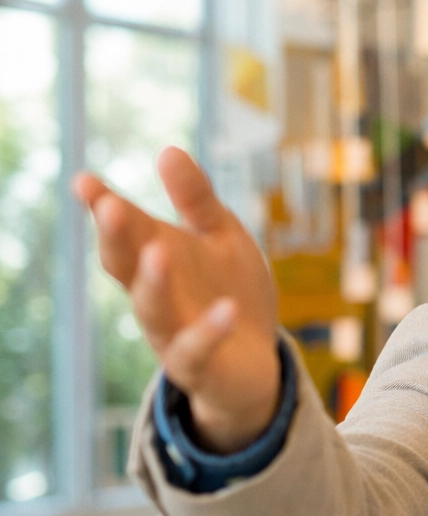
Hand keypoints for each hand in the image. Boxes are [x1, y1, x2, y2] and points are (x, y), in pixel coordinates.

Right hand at [74, 147, 281, 452]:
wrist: (256, 361)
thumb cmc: (229, 291)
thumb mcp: (221, 236)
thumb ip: (197, 200)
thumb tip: (168, 149)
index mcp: (156, 259)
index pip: (123, 231)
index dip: (102, 207)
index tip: (84, 181)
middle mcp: (155, 296)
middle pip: (125, 268)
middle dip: (116, 239)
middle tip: (111, 207)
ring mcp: (172, 332)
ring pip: (153, 309)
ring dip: (154, 282)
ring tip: (158, 253)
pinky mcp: (199, 365)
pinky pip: (197, 349)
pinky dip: (210, 331)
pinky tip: (227, 310)